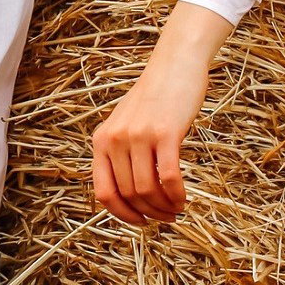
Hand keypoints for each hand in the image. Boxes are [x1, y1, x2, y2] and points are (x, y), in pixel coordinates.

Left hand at [90, 58, 209, 225]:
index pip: (104, 192)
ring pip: (147, 190)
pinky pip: (168, 177)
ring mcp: (140, 136)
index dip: (122, 214)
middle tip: (167, 217)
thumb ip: (120, 152)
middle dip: (150, 213)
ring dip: (164, 207)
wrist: (175, 64)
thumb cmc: (155, 96)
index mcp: (101, 140)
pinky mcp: (165, 133)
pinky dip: (176, 195)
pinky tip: (183, 198)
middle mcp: (116, 139)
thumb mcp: (125, 123)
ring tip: (176, 209)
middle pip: (130, 194)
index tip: (141, 221)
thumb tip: (130, 194)